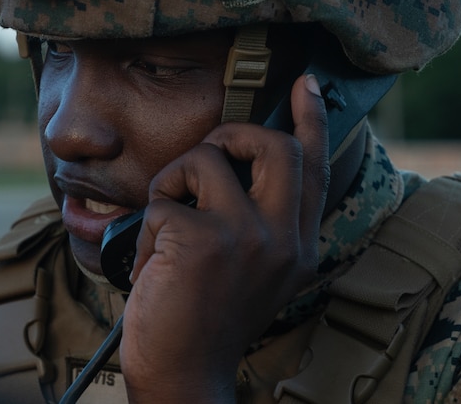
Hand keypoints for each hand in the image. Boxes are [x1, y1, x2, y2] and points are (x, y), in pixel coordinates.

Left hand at [119, 74, 328, 402]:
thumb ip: (259, 221)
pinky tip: (151, 261)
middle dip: (232, 133)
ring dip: (173, 180)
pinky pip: (163, 197)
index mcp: (298, 246)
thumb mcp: (253, 271)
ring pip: (206, 158)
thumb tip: (236, 160)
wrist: (183, 375)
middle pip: (272, 145)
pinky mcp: (200, 240)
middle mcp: (282, 238)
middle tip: (207, 152)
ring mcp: (245, 238)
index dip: (311, 120)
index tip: (306, 85)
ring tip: (166, 223)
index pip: (313, 168)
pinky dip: (147, 223)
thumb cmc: (204, 320)